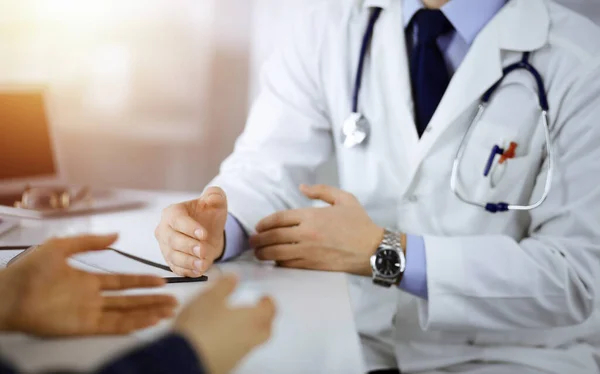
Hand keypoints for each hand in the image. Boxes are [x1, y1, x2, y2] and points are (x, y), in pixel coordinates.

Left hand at [0, 234, 177, 336]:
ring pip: (127, 313)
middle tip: (174, 300)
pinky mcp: (84, 326)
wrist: (8, 293)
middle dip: (152, 300)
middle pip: (130, 300)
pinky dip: (133, 324)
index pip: (123, 282)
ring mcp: (90, 313)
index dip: (143, 281)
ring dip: (148, 312)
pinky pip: (114, 325)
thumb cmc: (29, 270)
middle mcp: (93, 298)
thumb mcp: (61, 247)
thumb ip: (90, 242)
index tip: (161, 279)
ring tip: (169, 311)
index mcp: (88, 280)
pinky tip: (149, 321)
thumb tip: (116, 235)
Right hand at [155, 187, 227, 277]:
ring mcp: (166, 247)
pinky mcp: (171, 261)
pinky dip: (187, 271)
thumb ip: (215, 195)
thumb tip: (213, 196)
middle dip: (188, 246)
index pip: (177, 220)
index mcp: (172, 212)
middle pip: (173, 240)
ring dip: (188, 261)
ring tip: (202, 264)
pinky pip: (176, 268)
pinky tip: (198, 271)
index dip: (190, 228)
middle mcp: (164, 229)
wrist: (209, 234)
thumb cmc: (208, 215)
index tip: (204, 234)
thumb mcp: (215, 202)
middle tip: (202, 250)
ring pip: (173, 256)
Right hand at [174, 276, 275, 373]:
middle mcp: (250, 338)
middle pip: (266, 329)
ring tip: (237, 322)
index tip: (264, 297)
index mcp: (251, 320)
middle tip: (257, 310)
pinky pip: (239, 351)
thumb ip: (224, 286)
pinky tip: (223, 337)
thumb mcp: (209, 297)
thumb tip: (234, 278)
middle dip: (265, 319)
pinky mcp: (227, 364)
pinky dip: (236, 341)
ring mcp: (240, 354)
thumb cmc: (200, 325)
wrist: (185, 358)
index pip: (270, 311)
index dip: (268, 302)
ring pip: (253, 341)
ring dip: (250, 330)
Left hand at [250, 184, 383, 275]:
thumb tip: (302, 188)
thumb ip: (321, 191)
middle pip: (273, 236)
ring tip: (258, 254)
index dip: (264, 223)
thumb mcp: (344, 199)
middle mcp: (306, 233)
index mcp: (311, 215)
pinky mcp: (312, 265)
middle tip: (252, 242)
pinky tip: (274, 262)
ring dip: (263, 253)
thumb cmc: (360, 224)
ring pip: (277, 253)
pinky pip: (288, 265)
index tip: (259, 227)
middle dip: (258, 240)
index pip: (279, 218)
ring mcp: (308, 251)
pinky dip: (278, 264)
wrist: (374, 249)